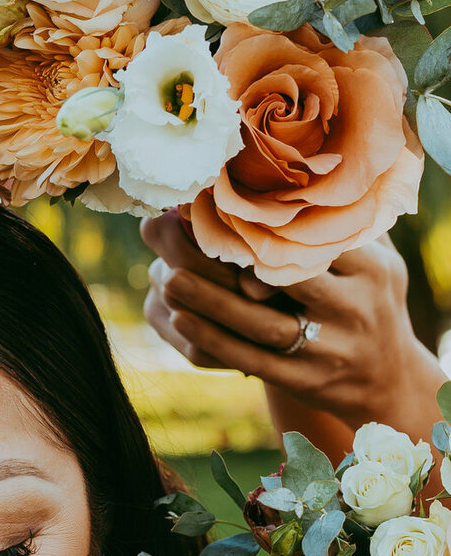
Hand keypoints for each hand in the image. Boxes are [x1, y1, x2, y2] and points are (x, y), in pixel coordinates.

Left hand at [141, 212, 445, 444]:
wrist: (387, 377)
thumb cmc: (370, 300)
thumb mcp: (377, 259)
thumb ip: (343, 223)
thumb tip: (293, 176)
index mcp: (372, 269)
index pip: (315, 238)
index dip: (266, 220)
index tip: (222, 197)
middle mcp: (353, 308)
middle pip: (286, 278)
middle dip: (233, 255)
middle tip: (184, 231)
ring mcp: (328, 348)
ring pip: (263, 323)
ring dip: (211, 301)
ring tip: (168, 278)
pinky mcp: (303, 379)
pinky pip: (252, 359)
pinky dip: (215, 339)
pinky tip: (181, 319)